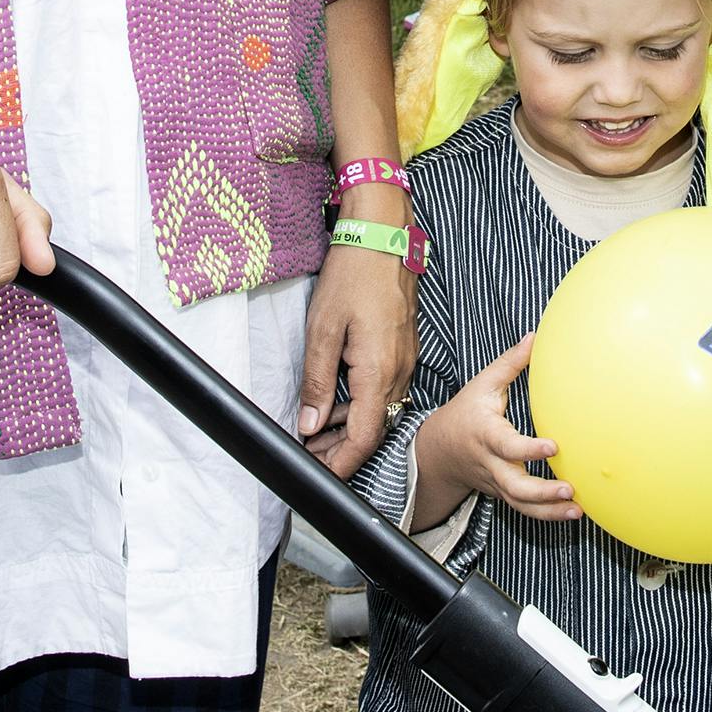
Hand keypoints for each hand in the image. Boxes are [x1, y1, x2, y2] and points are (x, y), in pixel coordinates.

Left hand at [297, 194, 417, 475]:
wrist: (382, 236)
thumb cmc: (352, 276)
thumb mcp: (322, 330)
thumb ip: (318, 382)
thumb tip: (310, 424)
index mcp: (379, 372)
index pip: (365, 437)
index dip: (342, 463)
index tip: (319, 475)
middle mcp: (399, 373)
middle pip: (374, 430)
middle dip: (341, 450)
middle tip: (308, 455)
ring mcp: (404, 361)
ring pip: (380, 412)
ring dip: (349, 427)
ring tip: (315, 432)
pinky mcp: (402, 350)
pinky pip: (385, 391)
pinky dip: (361, 405)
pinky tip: (337, 402)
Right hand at [411, 335, 578, 524]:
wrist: (438, 451)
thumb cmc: (465, 412)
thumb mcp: (483, 384)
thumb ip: (510, 363)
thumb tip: (535, 337)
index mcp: (487, 434)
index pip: (507, 445)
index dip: (529, 450)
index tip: (554, 447)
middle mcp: (491, 463)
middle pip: (514, 486)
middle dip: (542, 492)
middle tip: (569, 489)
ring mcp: (497, 483)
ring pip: (520, 504)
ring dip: (549, 511)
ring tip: (577, 510)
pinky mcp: (503, 494)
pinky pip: (523, 509)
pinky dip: (546, 515)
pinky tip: (572, 512)